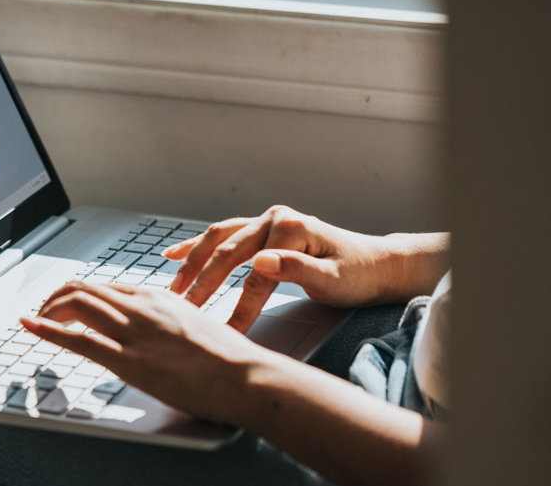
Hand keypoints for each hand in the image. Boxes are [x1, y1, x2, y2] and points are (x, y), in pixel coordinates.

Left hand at [20, 281, 263, 424]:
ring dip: (48, 311)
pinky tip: (31, 327)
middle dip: (56, 299)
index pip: (106, 287)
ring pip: (77, 305)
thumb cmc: (230, 359)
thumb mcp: (196, 326)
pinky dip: (48, 330)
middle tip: (43, 311)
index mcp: (158, 298)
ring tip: (36, 320)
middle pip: (84, 290)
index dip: (79, 294)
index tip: (66, 304)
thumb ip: (171, 324)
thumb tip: (161, 334)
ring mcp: (134, 332)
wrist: (246, 375)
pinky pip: (79, 339)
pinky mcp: (130, 360)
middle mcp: (141, 308)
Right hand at [163, 205, 448, 333]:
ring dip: (192, 263)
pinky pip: (223, 236)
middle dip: (203, 283)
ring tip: (174, 288)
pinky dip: (197, 245)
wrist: (377, 265)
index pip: (255, 273)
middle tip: (184, 310)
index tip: (225, 332)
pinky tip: (173, 254)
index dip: (239, 305)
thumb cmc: (358, 275)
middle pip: (228, 252)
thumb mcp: (333, 279)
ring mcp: (266, 221)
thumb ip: (296, 269)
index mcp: (290, 228)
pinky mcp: (262, 230)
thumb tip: (260, 262)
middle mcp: (274, 218)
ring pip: (218, 240)